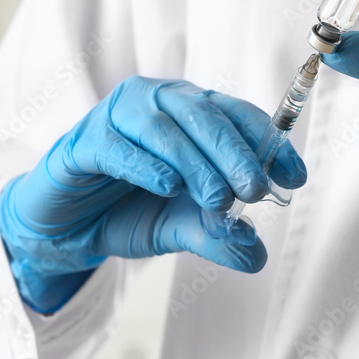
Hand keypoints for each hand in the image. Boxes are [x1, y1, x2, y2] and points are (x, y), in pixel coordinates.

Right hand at [0, 76, 306, 311]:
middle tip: (256, 190)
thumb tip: (257, 255)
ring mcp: (118, 116)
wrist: (64, 228)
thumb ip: (216, 236)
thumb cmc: (127, 211)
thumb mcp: (179, 227)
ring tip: (217, 200)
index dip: (270, 143)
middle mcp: (158, 102)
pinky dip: (145, 164)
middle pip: (205, 114)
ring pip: (165, 127)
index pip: (238, 115)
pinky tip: (167, 186)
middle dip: (235, 153)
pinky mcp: (84, 140)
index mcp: (190, 113)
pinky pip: (117, 145)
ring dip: (196, 163)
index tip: (295, 178)